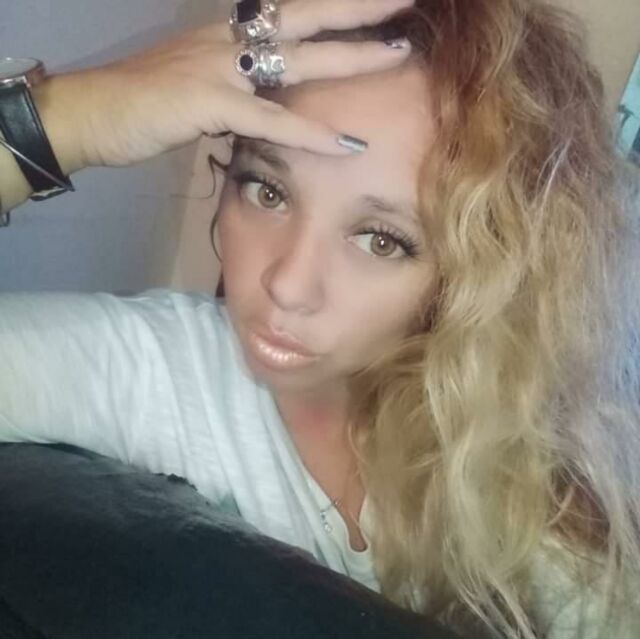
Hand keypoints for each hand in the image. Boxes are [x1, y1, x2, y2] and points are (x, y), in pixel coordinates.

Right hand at [63, 0, 413, 167]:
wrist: (91, 113)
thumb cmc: (142, 105)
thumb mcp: (199, 88)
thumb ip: (238, 91)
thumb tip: (268, 103)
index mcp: (227, 35)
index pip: (292, 13)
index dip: (334, 7)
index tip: (374, 5)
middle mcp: (229, 40)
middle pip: (306, 16)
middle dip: (357, 9)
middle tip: (405, 0)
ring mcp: (218, 66)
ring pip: (298, 56)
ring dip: (351, 55)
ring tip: (397, 52)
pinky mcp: (207, 101)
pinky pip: (270, 119)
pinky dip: (309, 133)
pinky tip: (345, 144)